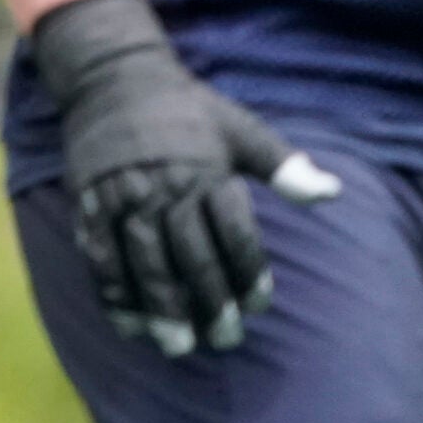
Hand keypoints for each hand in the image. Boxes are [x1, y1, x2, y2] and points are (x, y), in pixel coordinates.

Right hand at [35, 0, 339, 358]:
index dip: (249, 272)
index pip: (233, 231)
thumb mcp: (239, 127)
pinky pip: (100, 255)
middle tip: (224, 340)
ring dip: (161, 307)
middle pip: (188, 253)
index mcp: (206, 170)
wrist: (112, 77)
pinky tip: (130, 326)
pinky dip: (114, 294)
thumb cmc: (186, 110)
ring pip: (143, 260)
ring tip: (179, 345)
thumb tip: (331, 192)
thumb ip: (282, 165)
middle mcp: (164, 185)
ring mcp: (123, 196)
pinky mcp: (91, 203)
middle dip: (208, 302)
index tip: (258, 304)